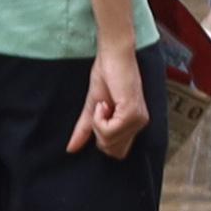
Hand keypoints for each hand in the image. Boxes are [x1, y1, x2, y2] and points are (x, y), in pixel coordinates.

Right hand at [73, 37, 148, 156]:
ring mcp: (138, 120)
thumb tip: (71, 149)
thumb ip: (84, 129)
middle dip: (99, 133)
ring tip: (104, 104)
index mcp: (133, 124)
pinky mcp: (132, 114)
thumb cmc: (106, 76)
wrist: (112, 57)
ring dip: (98, 123)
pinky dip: (99, 118)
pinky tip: (105, 103)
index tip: (100, 116)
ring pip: (109, 142)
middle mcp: (139, 124)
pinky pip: (109, 131)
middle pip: (112, 151)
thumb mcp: (92, 107)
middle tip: (101, 111)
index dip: (102, 139)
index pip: (117, 152)